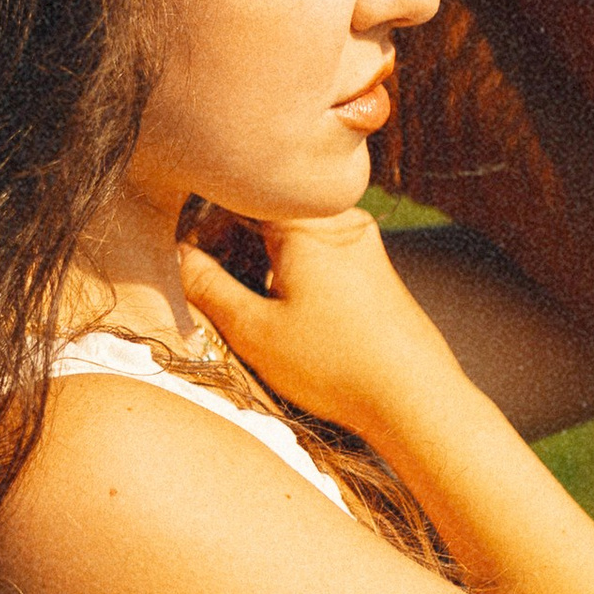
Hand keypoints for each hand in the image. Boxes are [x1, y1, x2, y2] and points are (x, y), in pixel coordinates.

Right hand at [178, 206, 463, 441]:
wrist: (415, 397)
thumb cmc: (333, 363)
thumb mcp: (254, 330)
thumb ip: (206, 286)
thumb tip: (178, 256)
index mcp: (306, 222)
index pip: (238, 196)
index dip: (203, 226)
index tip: (186, 260)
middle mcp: (339, 221)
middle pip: (267, 214)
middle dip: (231, 245)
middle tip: (208, 287)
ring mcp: (363, 244)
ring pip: (292, 237)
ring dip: (260, 262)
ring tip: (244, 306)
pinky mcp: (375, 271)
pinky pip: (319, 256)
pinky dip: (291, 274)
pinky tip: (284, 315)